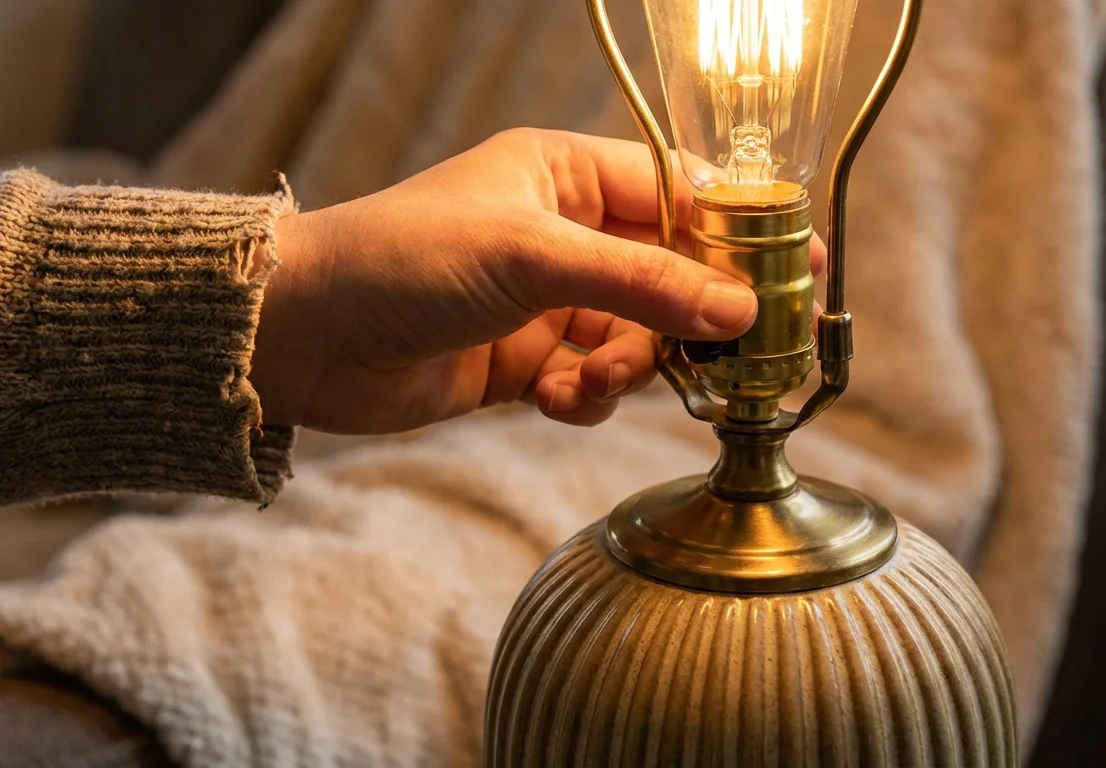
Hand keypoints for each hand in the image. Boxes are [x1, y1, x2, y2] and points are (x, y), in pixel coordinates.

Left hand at [251, 128, 825, 434]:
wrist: (307, 338)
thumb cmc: (402, 260)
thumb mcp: (530, 256)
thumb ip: (641, 282)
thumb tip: (737, 310)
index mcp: (562, 175)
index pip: (678, 194)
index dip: (739, 233)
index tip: (797, 271)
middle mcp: (560, 233)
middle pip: (669, 275)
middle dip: (688, 318)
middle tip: (729, 357)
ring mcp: (544, 301)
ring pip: (637, 337)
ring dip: (629, 367)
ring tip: (588, 379)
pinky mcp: (523, 362)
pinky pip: (593, 382)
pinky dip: (588, 397)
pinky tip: (555, 401)